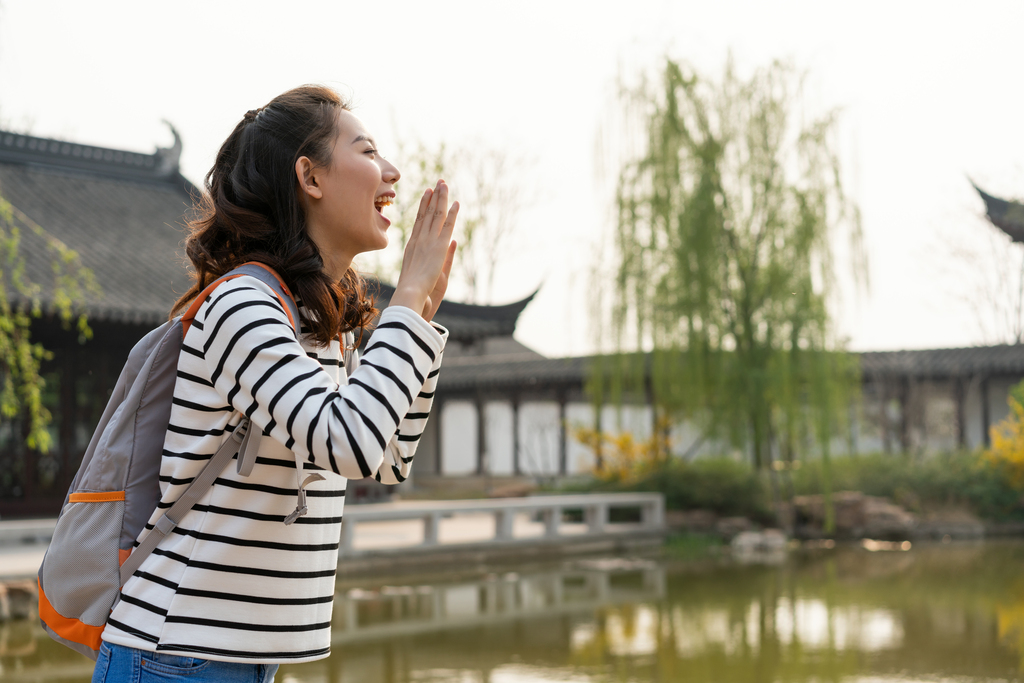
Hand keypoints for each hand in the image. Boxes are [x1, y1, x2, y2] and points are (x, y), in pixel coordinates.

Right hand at [391, 180, 458, 318]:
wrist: (409, 294)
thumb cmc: (411, 290)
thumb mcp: (415, 273)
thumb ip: (424, 262)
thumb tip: (430, 256)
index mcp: (412, 246)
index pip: (418, 221)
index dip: (423, 206)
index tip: (427, 193)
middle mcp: (419, 240)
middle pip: (426, 214)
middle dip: (433, 197)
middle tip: (438, 183)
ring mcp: (428, 241)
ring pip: (436, 215)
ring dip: (441, 199)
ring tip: (445, 184)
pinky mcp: (439, 247)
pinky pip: (446, 226)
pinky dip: (451, 213)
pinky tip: (456, 202)